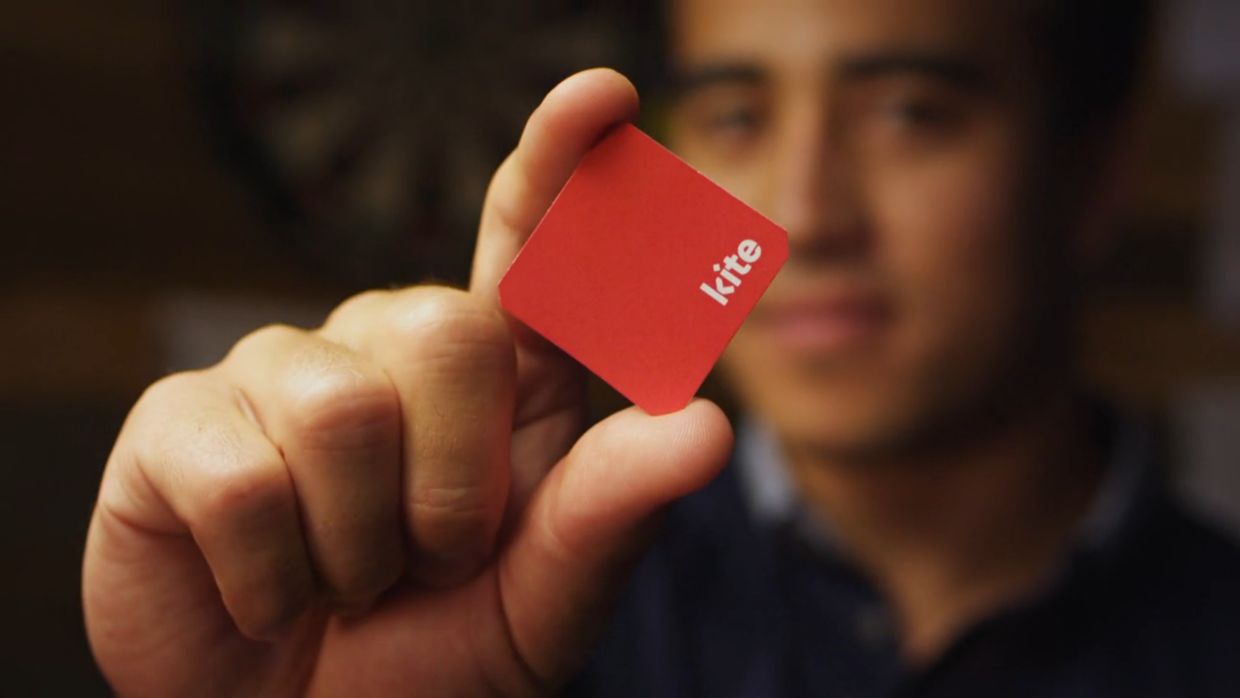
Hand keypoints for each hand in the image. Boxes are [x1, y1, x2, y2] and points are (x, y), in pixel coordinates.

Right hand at [82, 69, 733, 696]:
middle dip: (450, 487)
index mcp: (498, 381)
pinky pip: (241, 471)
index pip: (530, 246)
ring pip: (341, 405)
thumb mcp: (542, 605)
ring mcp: (278, 376)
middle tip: (425, 563)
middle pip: (449, 329)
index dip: (562, 168)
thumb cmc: (432, 660)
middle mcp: (391, 351)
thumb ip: (610, 516)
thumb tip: (704, 424)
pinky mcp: (178, 424)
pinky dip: (270, 570)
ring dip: (359, 541)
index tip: (603, 97)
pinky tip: (267, 588)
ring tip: (344, 579)